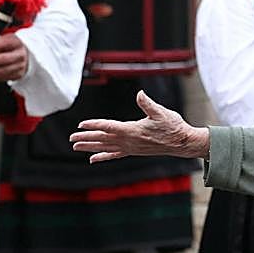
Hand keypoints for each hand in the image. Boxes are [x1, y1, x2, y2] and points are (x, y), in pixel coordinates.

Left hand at [0, 33, 28, 81]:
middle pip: (6, 58)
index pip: (7, 43)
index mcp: (17, 43)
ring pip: (4, 70)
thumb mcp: (3, 40)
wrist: (24, 57)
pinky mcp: (17, 75)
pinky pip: (4, 77)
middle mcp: (20, 54)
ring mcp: (20, 66)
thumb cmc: (9, 47)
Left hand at [70, 91, 207, 162]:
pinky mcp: (134, 151)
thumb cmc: (173, 126)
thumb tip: (139, 94)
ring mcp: (130, 147)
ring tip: (76, 147)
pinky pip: (115, 155)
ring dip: (90, 147)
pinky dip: (103, 156)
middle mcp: (129, 141)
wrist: (182, 143)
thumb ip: (148, 104)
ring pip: (106, 147)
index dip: (94, 125)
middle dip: (86, 137)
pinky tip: (93, 159)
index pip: (108, 127)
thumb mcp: (162, 112)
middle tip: (71, 138)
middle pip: (103, 139)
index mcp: (133, 130)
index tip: (81, 124)